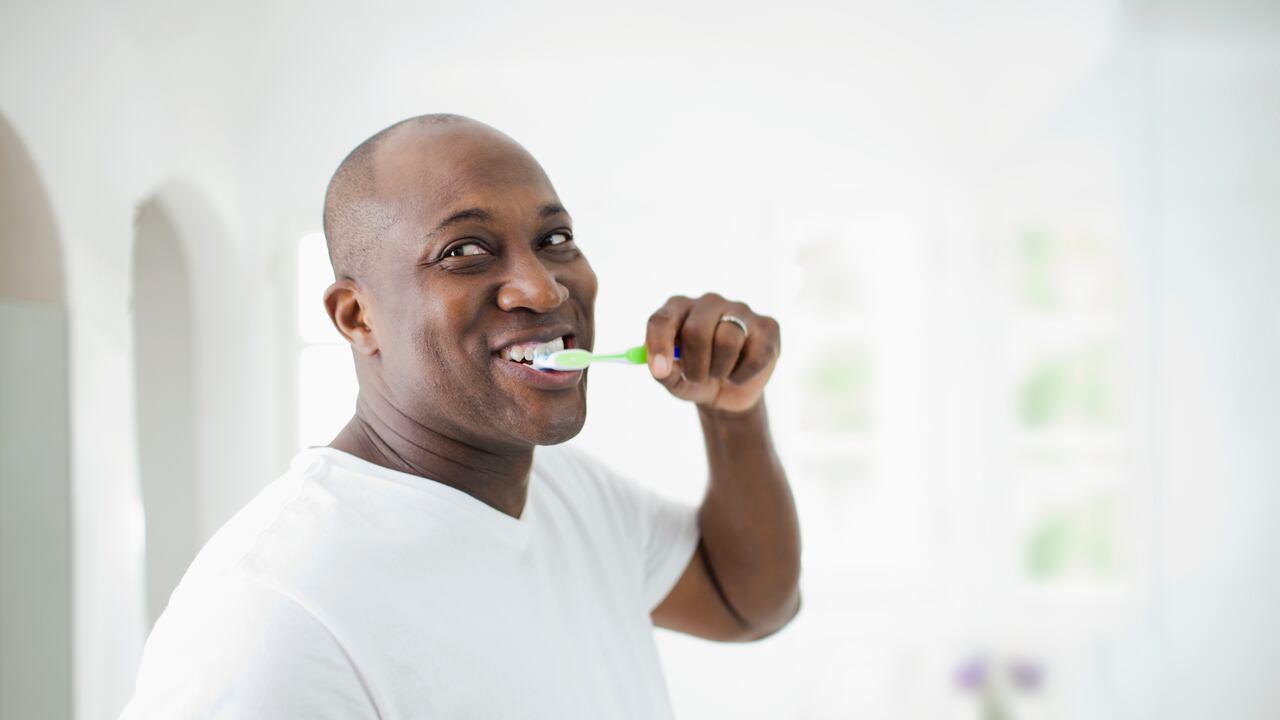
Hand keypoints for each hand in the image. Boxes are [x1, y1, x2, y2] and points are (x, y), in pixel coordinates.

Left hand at [644, 293, 780, 412]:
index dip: (659, 344)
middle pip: (696, 331)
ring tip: (719, 374)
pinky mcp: (767, 326)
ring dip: (719, 371)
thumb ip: (663, 372)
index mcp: (678, 308)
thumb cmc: (695, 377)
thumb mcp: (674, 380)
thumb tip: (661, 369)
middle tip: (696, 378)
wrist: (728, 393)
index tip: (660, 371)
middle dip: (695, 365)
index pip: (662, 319)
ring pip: (727, 341)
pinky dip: (742, 376)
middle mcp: (709, 302)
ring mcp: (740, 310)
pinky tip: (739, 374)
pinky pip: (755, 357)